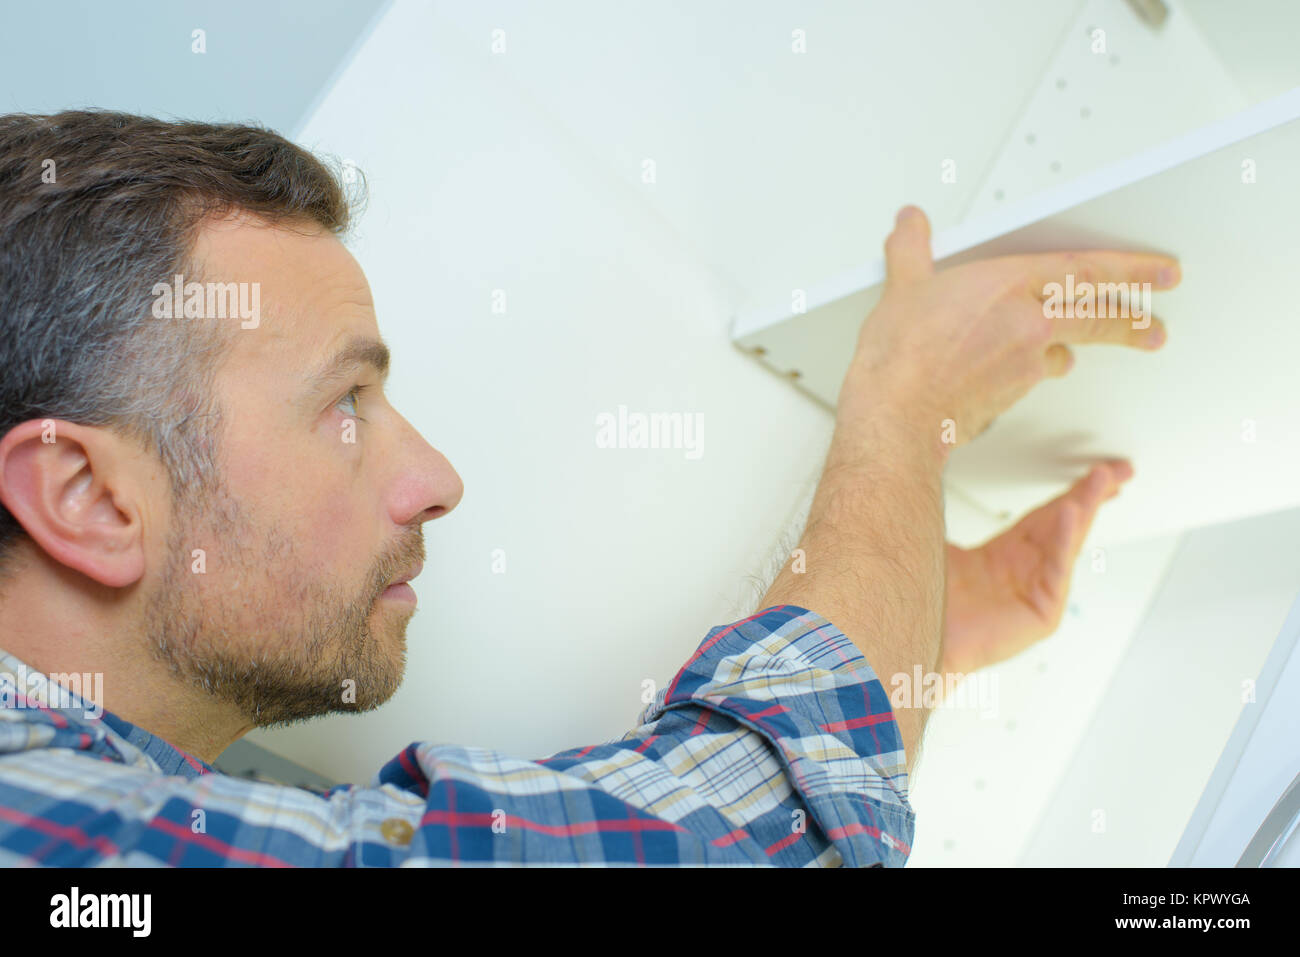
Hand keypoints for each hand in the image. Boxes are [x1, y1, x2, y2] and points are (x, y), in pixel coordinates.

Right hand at [837, 206, 1180, 447]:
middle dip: (1133, 318)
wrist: (898, 413)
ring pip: (1068, 348)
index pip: (1088, 270)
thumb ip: (911, 250)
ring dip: (1084, 346)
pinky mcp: (1012, 395)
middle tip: (1156, 324)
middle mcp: (1028, 322)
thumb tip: (910, 224)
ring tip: (1092, 349)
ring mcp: (1025, 362)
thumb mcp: (902, 287)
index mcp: (1009, 284)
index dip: (1131, 269)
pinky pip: (1036, 375)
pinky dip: (1037, 369)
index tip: (1160, 272)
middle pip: (1097, 315)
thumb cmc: (902, 355)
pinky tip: (1029, 371)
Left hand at [939, 460, 1131, 674]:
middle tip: (1118, 469)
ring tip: (1104, 479)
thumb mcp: (940, 544)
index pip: (1046, 515)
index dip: (1069, 491)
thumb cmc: (928, 601)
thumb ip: (941, 507)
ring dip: (1085, 507)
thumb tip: (933, 467)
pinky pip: (1056, 568)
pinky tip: (1072, 513)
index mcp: (1006, 555)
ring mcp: (1038, 591)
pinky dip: (1065, 540)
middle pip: (1064, 523)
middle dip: (1091, 494)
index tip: (1095, 472)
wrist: (920, 637)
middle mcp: (1026, 571)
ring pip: (1067, 540)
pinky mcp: (1042, 612)